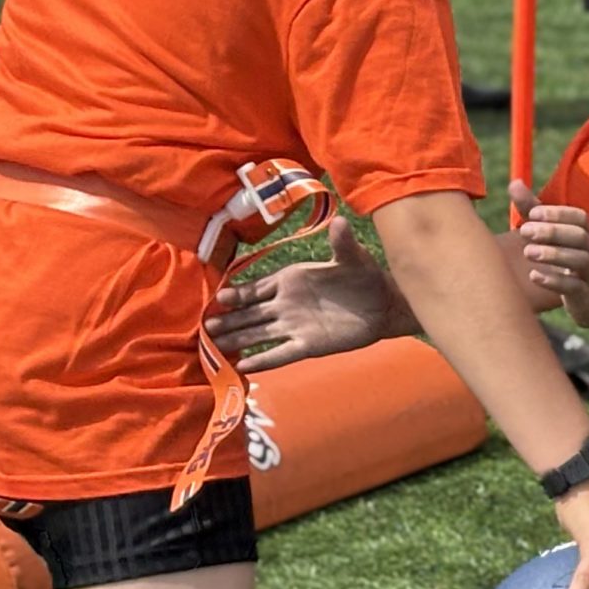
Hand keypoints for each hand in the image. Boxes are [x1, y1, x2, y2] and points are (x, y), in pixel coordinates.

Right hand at [207, 216, 409, 371]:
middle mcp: (285, 304)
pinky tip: (243, 366)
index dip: (238, 293)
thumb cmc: (364, 276)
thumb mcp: (353, 258)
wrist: (383, 304)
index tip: (219, 298)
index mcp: (289, 280)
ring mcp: (294, 325)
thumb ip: (342, 243)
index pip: (256, 288)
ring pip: (259, 334)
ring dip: (237, 340)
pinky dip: (263, 360)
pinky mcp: (307, 345)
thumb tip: (341, 222)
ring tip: (214, 347)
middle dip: (228, 319)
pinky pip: (280, 353)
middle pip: (250, 313)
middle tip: (205, 326)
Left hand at [516, 177, 588, 325]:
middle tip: (524, 231)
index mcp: (586, 233)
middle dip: (553, 232)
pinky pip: (574, 287)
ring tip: (528, 252)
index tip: (533, 213)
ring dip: (554, 255)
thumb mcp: (557, 233)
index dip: (558, 214)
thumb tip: (514, 183)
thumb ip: (534, 210)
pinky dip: (554, 281)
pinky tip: (534, 276)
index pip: (579, 218)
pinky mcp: (586, 295)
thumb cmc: (574, 258)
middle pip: (579, 237)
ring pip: (579, 261)